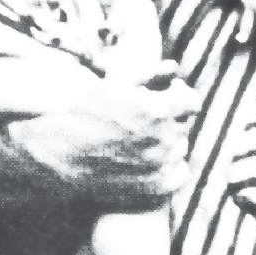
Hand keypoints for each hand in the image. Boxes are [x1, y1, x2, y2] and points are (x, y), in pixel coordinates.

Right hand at [7, 61, 196, 211]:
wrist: (64, 156)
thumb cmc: (86, 115)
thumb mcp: (114, 84)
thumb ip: (149, 72)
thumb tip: (174, 66)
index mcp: (157, 110)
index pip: (191, 102)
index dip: (180, 97)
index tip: (168, 97)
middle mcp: (163, 139)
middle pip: (183, 125)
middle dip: (169, 119)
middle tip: (144, 120)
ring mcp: (161, 166)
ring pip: (180, 148)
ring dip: (168, 142)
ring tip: (141, 141)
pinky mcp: (156, 188)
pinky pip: (180, 173)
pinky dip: (170, 167)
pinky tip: (149, 160)